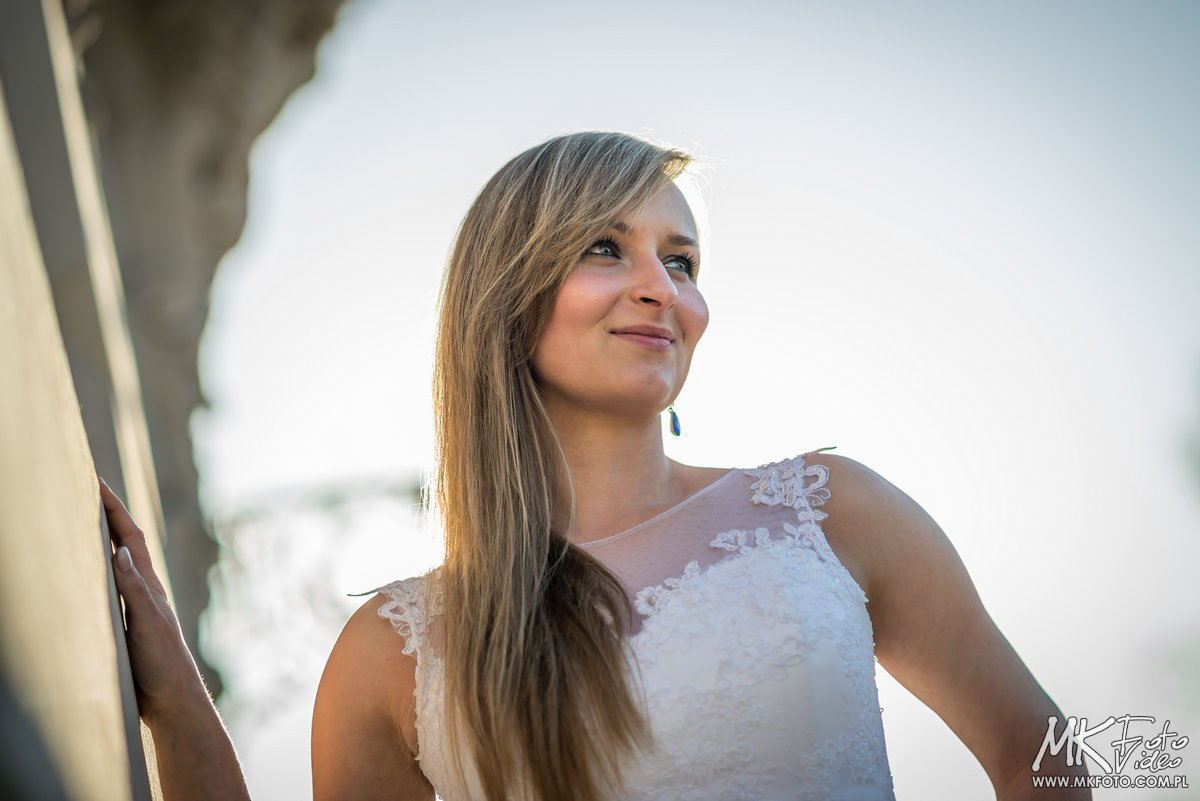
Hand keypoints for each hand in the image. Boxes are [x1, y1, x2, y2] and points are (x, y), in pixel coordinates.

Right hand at [100, 477, 208, 725]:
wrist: (173, 703)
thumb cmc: (163, 665)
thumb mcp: (148, 623)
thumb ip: (134, 589)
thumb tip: (120, 550)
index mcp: (149, 586)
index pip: (129, 537)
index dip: (113, 508)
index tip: (95, 480)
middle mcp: (143, 592)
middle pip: (122, 545)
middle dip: (105, 516)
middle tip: (84, 491)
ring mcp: (135, 610)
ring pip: (115, 568)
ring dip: (100, 543)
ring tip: (80, 523)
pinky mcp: (126, 629)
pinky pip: (107, 593)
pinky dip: (95, 577)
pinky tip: (83, 580)